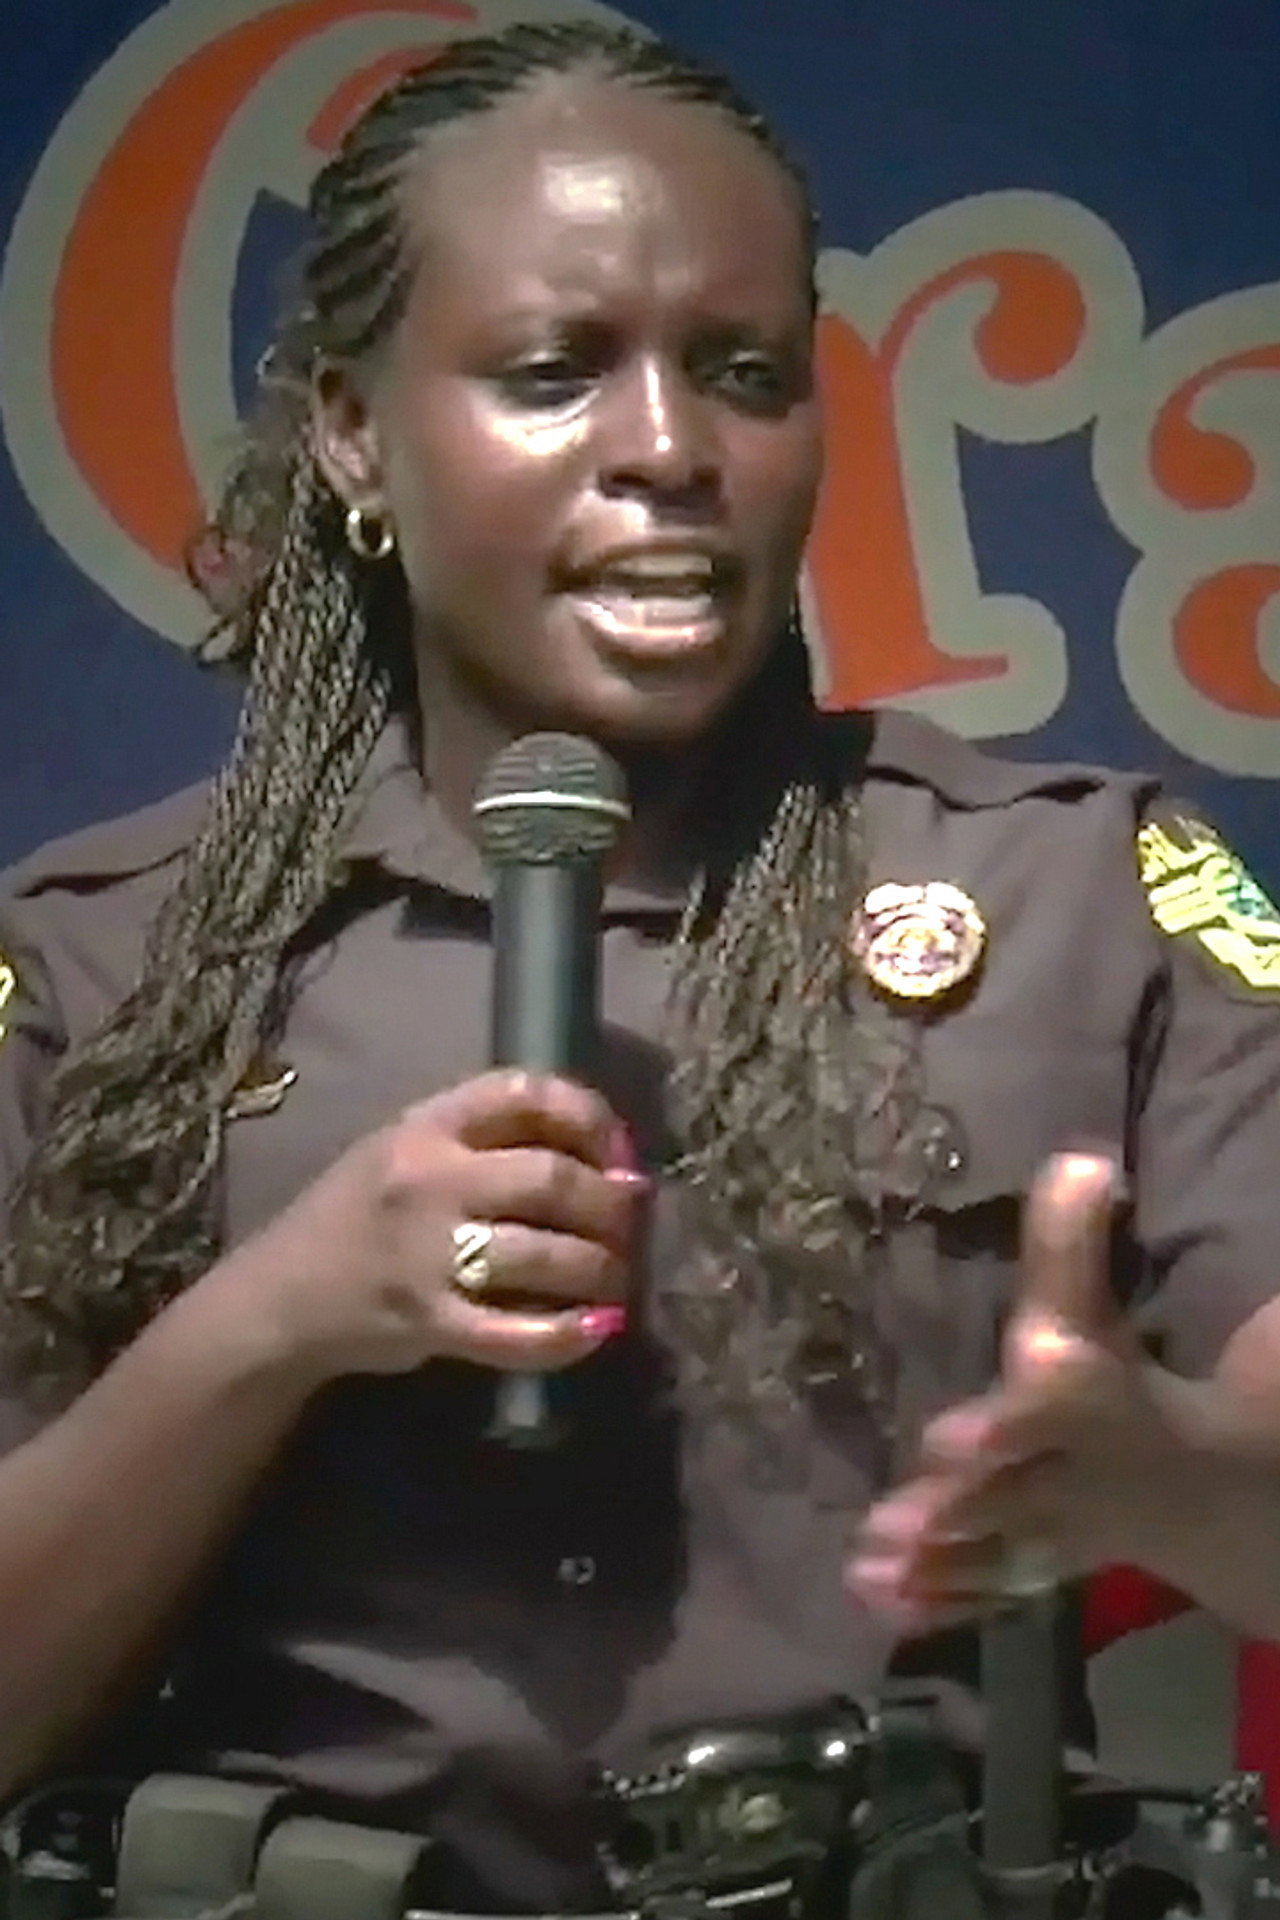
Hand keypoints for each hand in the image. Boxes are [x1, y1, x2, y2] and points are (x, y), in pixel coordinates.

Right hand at [210, 1070, 646, 1385]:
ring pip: (544, 1254)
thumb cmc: (356, 1216)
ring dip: (600, 1268)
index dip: (588, 1114)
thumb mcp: (402, 1149)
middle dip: (608, 1201)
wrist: (280, 1296)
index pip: (522, 1093)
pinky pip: (515, 1333)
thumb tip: (597, 1154)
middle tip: (629, 1219)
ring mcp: (427, 1254)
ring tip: (616, 1278)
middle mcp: (429, 1180)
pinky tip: (596, 1329)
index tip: (617, 1147)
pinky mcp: (429, 1321)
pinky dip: (566, 1334)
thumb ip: (481, 1139)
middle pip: (549, 1176)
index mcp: (425, 1127)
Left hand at [847, 1152, 1190, 1633]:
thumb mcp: (1093, 1305)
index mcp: (1097, 1404)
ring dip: (939, 1561)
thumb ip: (1073, 1239)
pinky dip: (936, 1601)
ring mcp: (1058, 1535)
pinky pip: (985, 1593)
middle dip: (969, 1501)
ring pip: (1000, 1553)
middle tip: (897, 1519)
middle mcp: (1079, 1475)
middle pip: (1027, 1491)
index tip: (1017, 1378)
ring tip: (867, 1564)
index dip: (1038, 1400)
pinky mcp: (1029, 1570)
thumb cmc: (1117, 1373)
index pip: (1071, 1403)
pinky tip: (873, 1602)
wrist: (1191, 1487)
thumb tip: (1075, 1158)